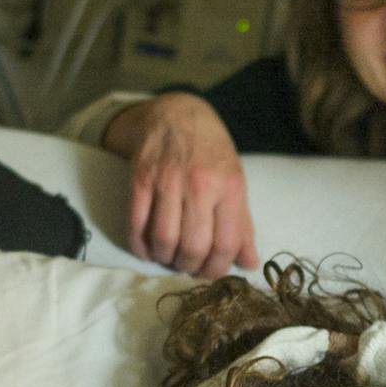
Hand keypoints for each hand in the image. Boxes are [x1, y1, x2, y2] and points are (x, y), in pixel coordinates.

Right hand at [109, 93, 258, 276]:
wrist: (177, 115)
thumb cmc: (211, 153)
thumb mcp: (235, 183)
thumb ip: (242, 225)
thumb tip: (249, 264)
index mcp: (229, 187)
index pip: (226, 243)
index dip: (217, 268)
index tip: (210, 271)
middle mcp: (199, 185)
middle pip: (193, 246)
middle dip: (190, 267)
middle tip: (188, 265)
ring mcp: (167, 181)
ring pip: (164, 240)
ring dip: (165, 258)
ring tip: (169, 257)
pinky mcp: (140, 180)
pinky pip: (136, 224)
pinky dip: (139, 246)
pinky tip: (147, 249)